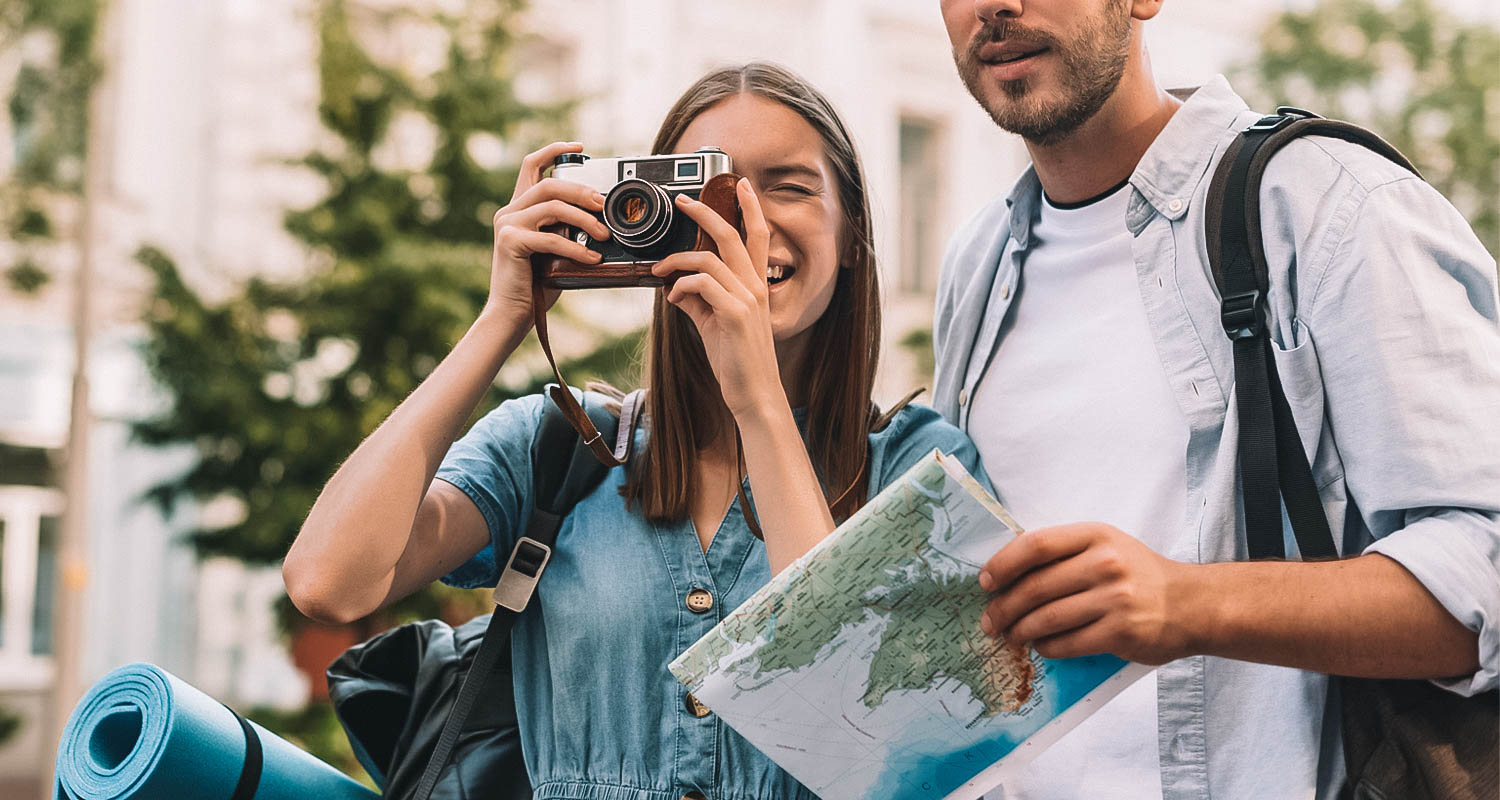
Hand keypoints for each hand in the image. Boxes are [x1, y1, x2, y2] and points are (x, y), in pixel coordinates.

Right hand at [484, 142, 611, 323]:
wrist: (511, 315)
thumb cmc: (536, 286)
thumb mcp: (555, 251)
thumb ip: (566, 231)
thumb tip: (600, 222)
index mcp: (519, 208)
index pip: (531, 165)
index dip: (554, 151)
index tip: (580, 148)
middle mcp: (509, 212)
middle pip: (549, 184)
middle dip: (581, 191)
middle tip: (604, 205)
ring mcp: (507, 225)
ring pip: (552, 206)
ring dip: (584, 219)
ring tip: (605, 235)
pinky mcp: (510, 242)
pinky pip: (551, 238)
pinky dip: (576, 248)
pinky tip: (592, 259)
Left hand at [651, 179, 781, 417]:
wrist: (754, 394)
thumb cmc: (736, 361)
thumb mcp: (715, 324)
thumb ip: (700, 301)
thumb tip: (675, 287)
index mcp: (755, 286)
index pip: (757, 236)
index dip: (750, 207)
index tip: (740, 183)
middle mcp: (755, 287)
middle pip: (731, 235)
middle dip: (705, 213)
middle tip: (683, 202)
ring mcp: (747, 299)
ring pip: (708, 259)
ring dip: (677, 261)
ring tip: (660, 270)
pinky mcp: (735, 314)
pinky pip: (701, 284)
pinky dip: (680, 287)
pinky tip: (672, 299)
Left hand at [977, 522, 1197, 664]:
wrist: (1191, 604)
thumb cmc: (1137, 574)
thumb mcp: (1105, 546)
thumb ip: (1063, 553)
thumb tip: (1006, 572)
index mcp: (1095, 535)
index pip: (1036, 545)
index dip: (1003, 564)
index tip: (985, 581)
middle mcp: (1105, 563)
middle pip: (1036, 587)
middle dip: (1004, 607)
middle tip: (990, 620)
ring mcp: (1115, 599)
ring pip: (1047, 618)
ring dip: (1020, 630)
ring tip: (1010, 635)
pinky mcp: (1121, 632)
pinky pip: (1067, 643)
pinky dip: (1046, 647)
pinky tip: (1040, 646)